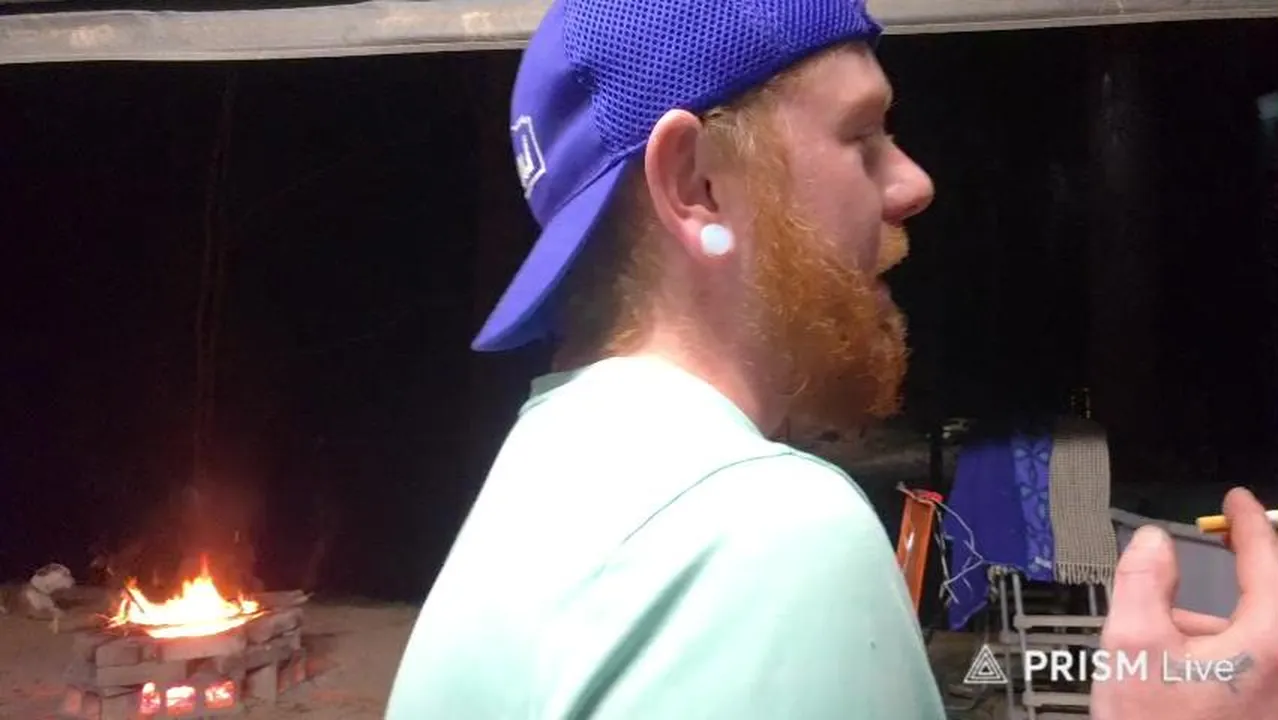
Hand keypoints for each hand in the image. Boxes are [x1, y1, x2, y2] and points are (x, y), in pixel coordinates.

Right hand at [1093, 487, 1277, 719]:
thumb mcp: (1131, 645)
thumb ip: (1143, 579)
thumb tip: (1157, 544)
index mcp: (1272, 641)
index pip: (1268, 561)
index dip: (1248, 525)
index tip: (1236, 502)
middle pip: (1262, 607)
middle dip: (1210, 605)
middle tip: (1167, 612)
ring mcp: (1277, 696)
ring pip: (1254, 642)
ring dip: (1209, 639)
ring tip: (1156, 667)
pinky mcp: (1264, 712)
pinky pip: (1251, 671)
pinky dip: (1216, 666)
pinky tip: (1172, 689)